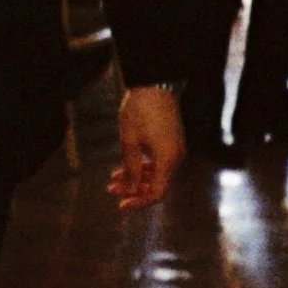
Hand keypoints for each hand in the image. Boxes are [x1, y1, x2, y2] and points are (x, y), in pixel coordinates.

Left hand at [111, 84, 185, 209]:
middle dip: (134, 189)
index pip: (157, 193)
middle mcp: (176, 158)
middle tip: (111, 188)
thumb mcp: (129, 141)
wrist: (155, 83)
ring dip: (137, 178)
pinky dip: (144, 167)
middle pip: (157, 185)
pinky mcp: (172, 142)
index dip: (139, 201)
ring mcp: (176, 150)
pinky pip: (159, 163)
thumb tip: (132, 189)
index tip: (120, 204)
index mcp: (168, 160)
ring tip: (114, 177)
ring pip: (157, 174)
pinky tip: (125, 166)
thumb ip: (131, 168)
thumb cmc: (140, 110)